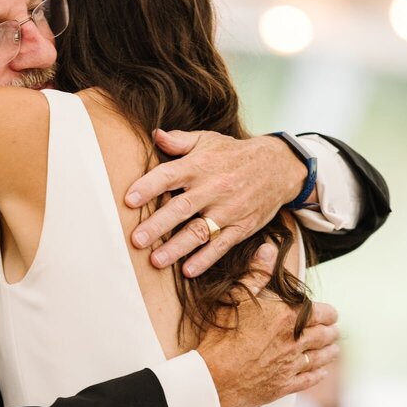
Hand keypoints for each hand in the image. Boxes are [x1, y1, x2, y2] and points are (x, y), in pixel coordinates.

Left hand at [125, 130, 306, 277]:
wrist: (278, 167)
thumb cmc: (234, 154)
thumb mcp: (208, 140)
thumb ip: (180, 141)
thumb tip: (154, 135)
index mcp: (200, 165)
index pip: (169, 176)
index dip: (148, 187)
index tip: (129, 200)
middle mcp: (213, 188)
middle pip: (181, 208)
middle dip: (157, 225)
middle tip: (136, 240)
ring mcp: (228, 209)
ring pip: (199, 231)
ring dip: (176, 248)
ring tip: (156, 261)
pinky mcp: (241, 227)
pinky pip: (221, 245)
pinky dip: (205, 259)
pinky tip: (188, 271)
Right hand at [196, 246, 339, 406]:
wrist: (213, 375)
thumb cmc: (222, 335)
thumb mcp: (236, 297)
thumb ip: (256, 273)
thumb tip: (268, 250)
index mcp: (286, 317)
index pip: (321, 313)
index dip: (329, 312)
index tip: (332, 313)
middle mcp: (294, 341)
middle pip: (324, 335)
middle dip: (331, 331)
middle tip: (334, 329)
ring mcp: (290, 365)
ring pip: (321, 357)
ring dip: (330, 351)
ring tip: (334, 349)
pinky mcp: (284, 385)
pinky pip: (310, 379)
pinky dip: (319, 373)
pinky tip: (322, 371)